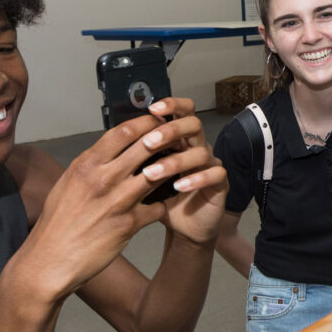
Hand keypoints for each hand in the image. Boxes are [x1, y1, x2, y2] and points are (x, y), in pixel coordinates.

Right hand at [16, 105, 211, 301]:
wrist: (49, 261)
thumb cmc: (57, 223)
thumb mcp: (68, 183)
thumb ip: (91, 166)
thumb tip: (109, 151)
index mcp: (86, 165)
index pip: (123, 132)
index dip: (145, 124)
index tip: (157, 122)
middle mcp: (103, 179)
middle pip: (146, 146)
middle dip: (166, 139)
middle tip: (178, 138)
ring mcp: (118, 201)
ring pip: (158, 173)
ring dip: (171, 169)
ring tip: (179, 167)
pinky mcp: (129, 224)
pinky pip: (158, 207)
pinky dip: (163, 204)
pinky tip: (162, 204)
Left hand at [144, 98, 227, 247]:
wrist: (183, 226)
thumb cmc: (163, 198)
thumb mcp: (145, 174)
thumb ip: (137, 157)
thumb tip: (111, 139)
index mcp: (180, 139)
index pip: (182, 112)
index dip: (171, 106)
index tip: (151, 109)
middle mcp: (197, 147)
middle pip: (193, 125)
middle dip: (171, 130)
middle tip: (149, 142)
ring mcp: (210, 164)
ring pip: (201, 152)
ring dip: (175, 161)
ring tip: (152, 173)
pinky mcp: (220, 183)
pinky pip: (215, 174)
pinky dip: (196, 179)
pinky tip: (178, 187)